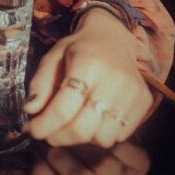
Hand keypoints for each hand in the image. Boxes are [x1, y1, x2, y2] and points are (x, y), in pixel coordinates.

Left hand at [23, 8, 152, 145]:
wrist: (113, 37)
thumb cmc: (79, 48)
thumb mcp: (53, 56)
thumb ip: (40, 82)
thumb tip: (31, 110)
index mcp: (88, 63)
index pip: (63, 108)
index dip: (44, 125)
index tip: (33, 130)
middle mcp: (114, 79)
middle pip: (82, 129)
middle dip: (59, 137)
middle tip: (49, 133)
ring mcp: (132, 92)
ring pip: (103, 138)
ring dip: (83, 137)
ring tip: (74, 123)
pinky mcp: (143, 101)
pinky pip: (121, 134)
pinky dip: (104, 132)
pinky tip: (94, 117)